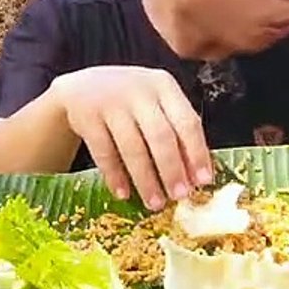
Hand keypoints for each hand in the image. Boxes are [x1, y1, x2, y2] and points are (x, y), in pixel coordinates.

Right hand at [50, 65, 212, 211]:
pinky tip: (124, 194)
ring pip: (132, 147)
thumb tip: (195, 177)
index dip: (197, 153)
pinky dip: (115, 176)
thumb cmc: (130, 102)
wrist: (83, 87)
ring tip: (155, 203)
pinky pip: (104, 153)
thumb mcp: (156, 105)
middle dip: (172, 169)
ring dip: (146, 180)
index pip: (187, 121)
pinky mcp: (87, 116)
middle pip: (160, 135)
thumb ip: (176, 132)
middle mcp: (139, 91)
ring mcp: (110, 102)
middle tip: (180, 196)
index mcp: (164, 86)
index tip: (204, 181)